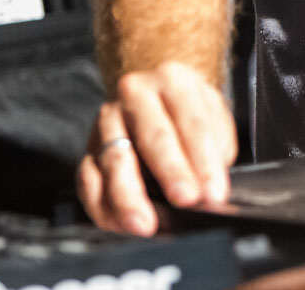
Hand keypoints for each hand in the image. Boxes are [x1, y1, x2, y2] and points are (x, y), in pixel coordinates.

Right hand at [78, 61, 236, 235]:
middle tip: (187, 200)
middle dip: (171, 172)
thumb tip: (209, 191)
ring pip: (115, 160)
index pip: (193, 122)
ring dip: (130, 197)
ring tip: (146, 224)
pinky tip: (121, 224)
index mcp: (173, 80)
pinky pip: (88, 180)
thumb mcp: (213, 114)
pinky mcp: (89, 148)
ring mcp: (108, 120)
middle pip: (154, 136)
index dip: (205, 160)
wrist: (154, 92)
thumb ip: (216, 147)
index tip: (214, 193)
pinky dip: (104, 207)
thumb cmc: (188, 111)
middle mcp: (135, 94)